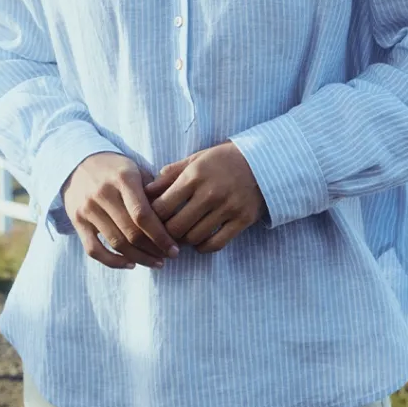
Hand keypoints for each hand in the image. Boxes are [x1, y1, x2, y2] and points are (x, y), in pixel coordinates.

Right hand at [61, 152, 179, 269]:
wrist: (78, 161)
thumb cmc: (116, 168)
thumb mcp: (137, 170)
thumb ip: (154, 191)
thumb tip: (174, 219)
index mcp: (123, 178)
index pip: (143, 214)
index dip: (161, 236)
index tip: (175, 248)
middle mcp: (103, 193)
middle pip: (131, 232)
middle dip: (154, 249)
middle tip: (168, 256)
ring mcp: (88, 208)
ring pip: (116, 244)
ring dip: (139, 258)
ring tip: (155, 262)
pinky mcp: (77, 220)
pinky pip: (94, 250)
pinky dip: (113, 262)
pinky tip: (130, 263)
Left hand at [143, 142, 265, 252]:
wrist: (262, 161)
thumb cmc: (222, 160)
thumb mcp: (195, 159)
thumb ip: (170, 175)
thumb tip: (145, 191)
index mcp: (195, 175)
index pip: (162, 207)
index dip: (152, 218)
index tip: (152, 220)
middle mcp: (210, 193)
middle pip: (176, 227)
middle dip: (166, 233)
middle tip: (165, 232)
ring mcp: (228, 208)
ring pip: (194, 238)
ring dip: (184, 240)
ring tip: (182, 235)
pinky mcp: (242, 220)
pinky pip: (216, 244)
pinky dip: (203, 247)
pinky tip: (199, 241)